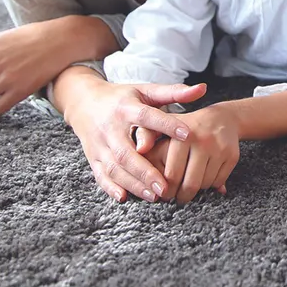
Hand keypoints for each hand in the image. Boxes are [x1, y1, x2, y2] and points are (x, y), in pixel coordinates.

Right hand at [58, 75, 207, 202]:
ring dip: (133, 183)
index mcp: (126, 108)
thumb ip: (173, 92)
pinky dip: (110, 187)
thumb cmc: (122, 98)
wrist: (83, 102)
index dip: (167, 124)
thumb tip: (203, 88)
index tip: (189, 135)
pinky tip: (124, 197)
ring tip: (154, 196)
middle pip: (126, 152)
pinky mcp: (92, 157)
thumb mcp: (145, 91)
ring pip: (114, 167)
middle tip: (166, 187)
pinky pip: (99, 175)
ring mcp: (99, 145)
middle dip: (145, 171)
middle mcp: (110, 128)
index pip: (147, 117)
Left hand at [144, 106, 240, 202]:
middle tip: (177, 198)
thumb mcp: (163, 126)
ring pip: (205, 184)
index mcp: (180, 137)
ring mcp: (219, 149)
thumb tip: (139, 150)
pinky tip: (204, 178)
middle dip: (182, 197)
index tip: (163, 195)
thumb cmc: (185, 127)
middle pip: (190, 184)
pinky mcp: (232, 155)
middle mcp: (202, 141)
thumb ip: (146, 135)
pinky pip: (219, 181)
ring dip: (196, 191)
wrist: (222, 119)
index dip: (166, 191)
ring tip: (189, 186)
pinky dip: (211, 185)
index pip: (172, 175)